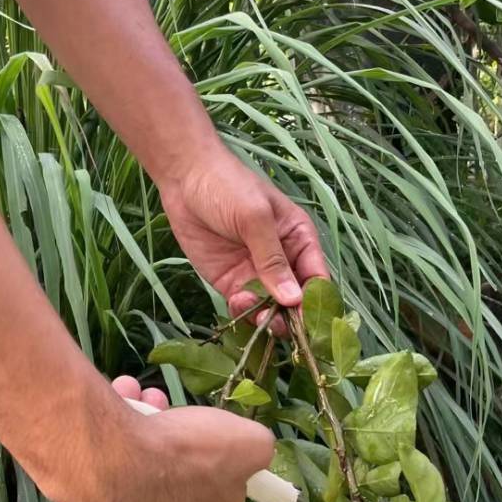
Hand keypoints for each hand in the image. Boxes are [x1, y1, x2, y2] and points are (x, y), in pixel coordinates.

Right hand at [53, 376, 274, 501]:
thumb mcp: (250, 443)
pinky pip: (106, 460)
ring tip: (140, 396)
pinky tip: (115, 405)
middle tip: (170, 408)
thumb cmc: (188, 454)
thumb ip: (260, 446)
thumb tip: (256, 447)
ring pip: (139, 462)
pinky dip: (111, 430)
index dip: (221, 458)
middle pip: (178, 472)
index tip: (211, 432)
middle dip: (176, 433)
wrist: (110, 460)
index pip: (223, 491)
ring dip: (144, 422)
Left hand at [160, 143, 328, 335]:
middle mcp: (283, 261)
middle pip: (296, 301)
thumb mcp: (255, 218)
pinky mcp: (232, 283)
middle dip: (290, 316)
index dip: (316, 302)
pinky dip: (243, 312)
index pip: (317, 279)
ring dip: (266, 317)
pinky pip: (244, 308)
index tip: (309, 321)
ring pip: (271, 309)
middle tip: (279, 324)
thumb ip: (273, 260)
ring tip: (256, 312)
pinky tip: (237, 300)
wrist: (184, 178)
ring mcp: (256, 275)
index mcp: (299, 240)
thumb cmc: (228, 186)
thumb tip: (293, 299)